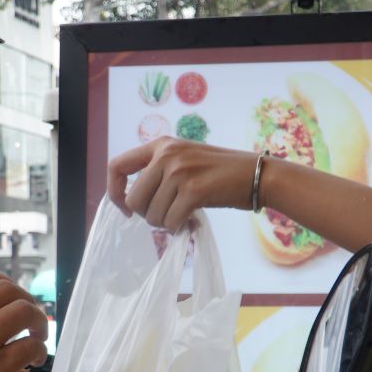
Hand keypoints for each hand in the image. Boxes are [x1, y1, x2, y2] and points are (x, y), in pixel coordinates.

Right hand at [0, 269, 48, 371]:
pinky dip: (39, 350)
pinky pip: (30, 346)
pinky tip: (36, 359)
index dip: (4, 284)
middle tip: (29, 318)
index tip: (10, 298)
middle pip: (9, 289)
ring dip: (38, 321)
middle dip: (25, 300)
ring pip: (25, 312)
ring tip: (38, 336)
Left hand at [108, 138, 258, 229]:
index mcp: (161, 145)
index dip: (114, 191)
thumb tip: (130, 200)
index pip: (117, 166)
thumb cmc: (220, 172)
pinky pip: (170, 222)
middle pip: (133, 198)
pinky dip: (179, 227)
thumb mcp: (185, 159)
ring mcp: (179, 172)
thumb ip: (158, 171)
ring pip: (151, 215)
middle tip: (166, 213)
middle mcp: (166, 155)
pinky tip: (191, 219)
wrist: (257, 175)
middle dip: (146, 214)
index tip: (125, 208)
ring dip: (165, 222)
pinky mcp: (193, 191)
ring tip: (183, 213)